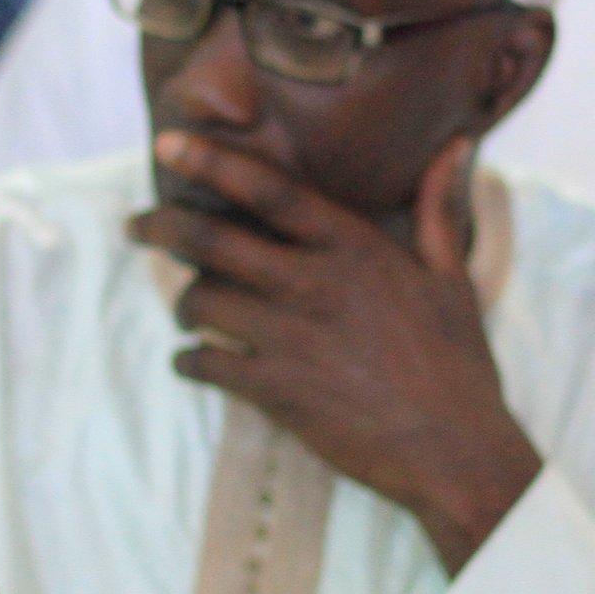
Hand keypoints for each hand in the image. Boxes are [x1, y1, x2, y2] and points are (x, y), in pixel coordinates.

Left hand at [128, 131, 541, 573]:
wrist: (455, 451)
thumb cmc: (458, 364)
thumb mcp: (452, 278)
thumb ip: (439, 208)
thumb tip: (459, 144)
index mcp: (354, 248)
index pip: (269, 188)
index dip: (212, 161)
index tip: (167, 143)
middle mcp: (313, 284)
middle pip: (210, 240)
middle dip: (160, 227)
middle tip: (135, 225)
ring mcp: (290, 340)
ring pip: (200, 301)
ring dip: (184, 301)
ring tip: (188, 306)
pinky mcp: (275, 392)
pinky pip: (205, 364)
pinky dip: (189, 360)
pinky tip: (194, 362)